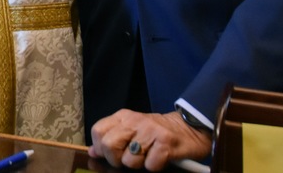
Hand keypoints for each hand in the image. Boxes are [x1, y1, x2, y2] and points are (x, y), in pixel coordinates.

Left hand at [88, 109, 210, 170]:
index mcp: (123, 116)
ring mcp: (151, 131)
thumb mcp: (131, 130)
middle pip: (109, 146)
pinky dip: (154, 166)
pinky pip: (150, 165)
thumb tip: (93, 150)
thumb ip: (111, 138)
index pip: (98, 132)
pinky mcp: (166, 142)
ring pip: (129, 159)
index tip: (112, 153)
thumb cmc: (156, 132)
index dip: (101, 148)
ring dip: (138, 165)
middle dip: (116, 160)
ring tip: (148, 156)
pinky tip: (159, 158)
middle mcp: (135, 121)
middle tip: (129, 159)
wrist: (189, 127)